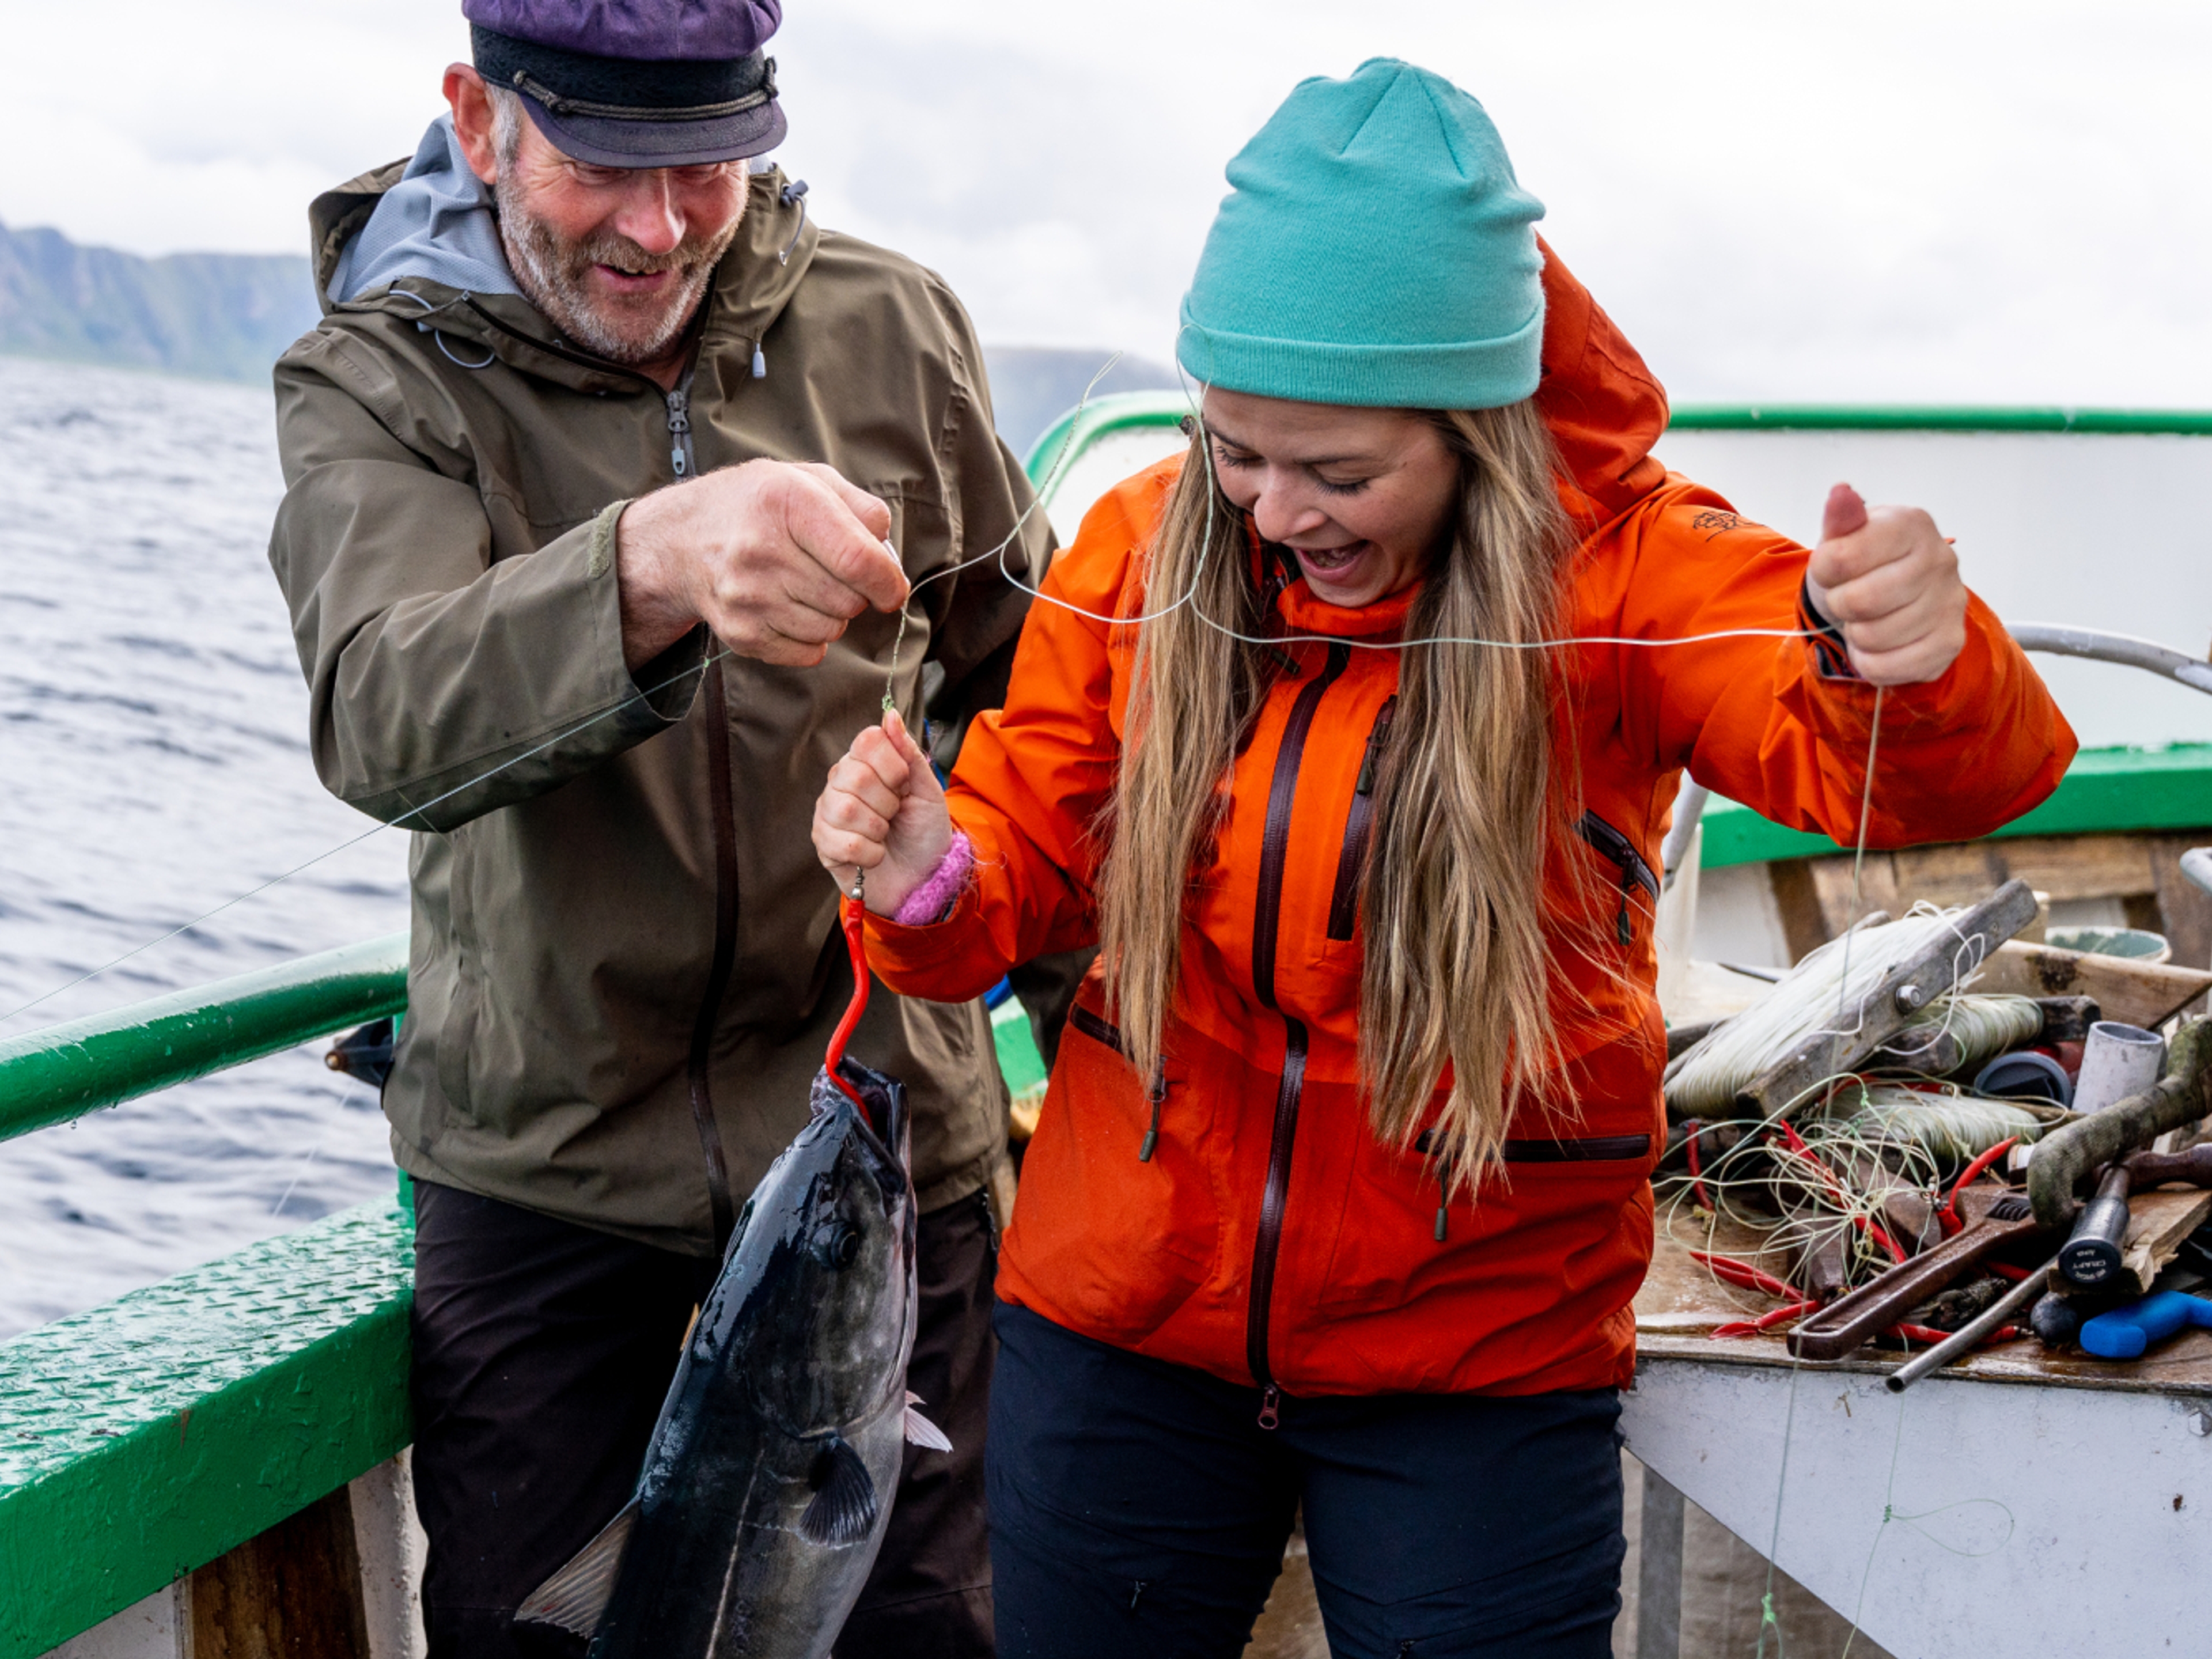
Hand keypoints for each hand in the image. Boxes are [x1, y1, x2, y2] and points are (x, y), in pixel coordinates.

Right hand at [615, 459, 909, 667]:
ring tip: (803, 586)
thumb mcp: (808, 481)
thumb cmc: (758, 507)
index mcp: (786, 501)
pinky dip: (811, 637)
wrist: (683, 539)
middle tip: (831, 573)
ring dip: (832, 614)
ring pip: (831, 629)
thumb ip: (861, 509)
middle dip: (855, 593)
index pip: (857, 559)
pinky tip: (788, 607)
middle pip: (849, 600)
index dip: (888, 582)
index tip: (893, 589)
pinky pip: (809, 653)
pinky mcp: (741, 633)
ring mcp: (747, 596)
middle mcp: (761, 549)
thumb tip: (890, 561)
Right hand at [813, 710, 953, 916]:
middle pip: (856, 775)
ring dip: (878, 828)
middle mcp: (840, 782)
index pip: (868, 740)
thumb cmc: (923, 831)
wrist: (923, 877)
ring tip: (884, 834)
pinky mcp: (824, 844)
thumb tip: (890, 714)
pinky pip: (844, 843)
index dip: (893, 766)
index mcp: (865, 763)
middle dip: (888, 801)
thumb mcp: (927, 790)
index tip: (904, 786)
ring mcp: (828, 813)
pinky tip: (875, 854)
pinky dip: (871, 854)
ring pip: (847, 809)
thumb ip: (908, 753)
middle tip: (895, 814)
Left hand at [1804, 483, 1967, 684]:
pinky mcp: (1950, 642)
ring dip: (1856, 634)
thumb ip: (1841, 520)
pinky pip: (1887, 667)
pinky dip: (1870, 662)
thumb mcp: (1843, 538)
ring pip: (1873, 637)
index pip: (1843, 557)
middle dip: (1841, 605)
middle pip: (1860, 601)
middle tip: (1850, 598)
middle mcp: (1941, 558)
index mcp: (1912, 523)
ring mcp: (1952, 601)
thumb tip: (1841, 493)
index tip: (1831, 568)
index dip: (1824, 570)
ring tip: (1867, 619)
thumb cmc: (1863, 566)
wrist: (1893, 601)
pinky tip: (1879, 644)